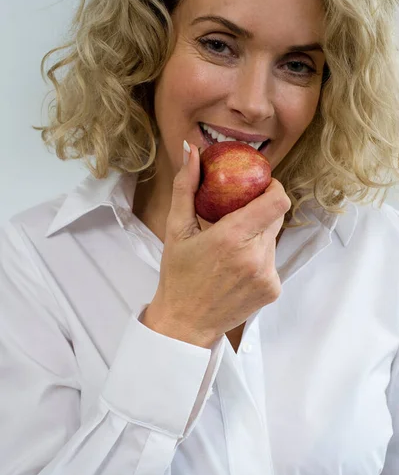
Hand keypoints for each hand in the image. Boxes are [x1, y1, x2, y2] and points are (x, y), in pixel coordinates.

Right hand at [142, 142, 290, 347]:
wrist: (185, 323)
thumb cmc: (178, 276)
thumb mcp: (176, 230)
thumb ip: (185, 187)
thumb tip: (192, 151)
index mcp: (232, 238)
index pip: (277, 200)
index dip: (274, 187)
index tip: (259, 185)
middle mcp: (256, 257)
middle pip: (277, 216)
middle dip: (261, 210)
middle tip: (238, 215)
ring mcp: (268, 275)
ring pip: (274, 239)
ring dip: (258, 235)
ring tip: (231, 247)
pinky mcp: (273, 289)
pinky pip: (273, 261)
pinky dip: (259, 257)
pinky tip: (236, 268)